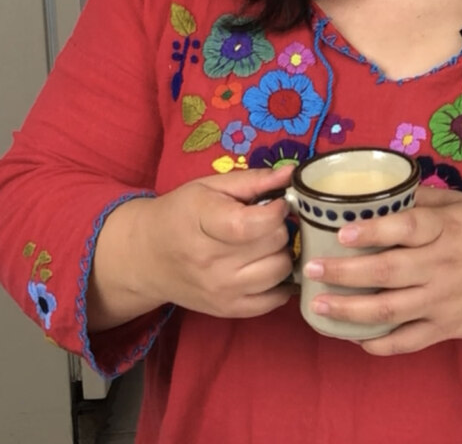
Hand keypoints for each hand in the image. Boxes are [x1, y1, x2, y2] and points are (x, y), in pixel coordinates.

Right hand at [88, 165, 294, 328]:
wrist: (146, 257)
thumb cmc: (180, 214)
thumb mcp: (209, 186)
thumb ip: (252, 180)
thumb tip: (292, 173)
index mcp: (202, 222)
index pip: (250, 224)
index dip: (276, 210)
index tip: (278, 202)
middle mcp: (210, 262)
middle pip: (272, 244)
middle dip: (280, 228)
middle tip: (269, 221)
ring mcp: (220, 291)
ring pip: (279, 270)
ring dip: (282, 253)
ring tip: (267, 243)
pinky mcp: (228, 311)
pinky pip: (274, 300)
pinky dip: (281, 282)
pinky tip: (269, 266)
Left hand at [302, 187, 461, 355]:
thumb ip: (423, 199)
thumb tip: (381, 190)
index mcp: (448, 230)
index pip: (407, 230)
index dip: (373, 232)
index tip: (341, 232)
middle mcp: (443, 266)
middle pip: (388, 274)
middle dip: (344, 274)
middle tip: (309, 269)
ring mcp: (444, 301)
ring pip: (391, 311)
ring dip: (350, 311)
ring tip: (318, 305)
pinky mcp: (447, 329)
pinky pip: (408, 341)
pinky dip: (380, 345)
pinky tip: (354, 339)